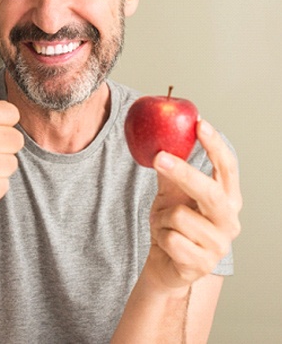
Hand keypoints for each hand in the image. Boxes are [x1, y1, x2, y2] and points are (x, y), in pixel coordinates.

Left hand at [146, 119, 241, 289]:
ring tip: (164, 226)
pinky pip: (171, 239)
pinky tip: (167, 245)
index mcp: (226, 199)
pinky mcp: (202, 264)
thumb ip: (171, 172)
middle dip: (183, 173)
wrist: (165, 263)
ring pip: (179, 216)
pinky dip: (160, 237)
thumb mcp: (171, 195)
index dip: (215, 145)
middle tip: (159, 156)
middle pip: (209, 191)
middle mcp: (229, 221)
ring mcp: (218, 245)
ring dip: (161, 218)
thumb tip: (163, 141)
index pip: (227, 168)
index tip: (200, 124)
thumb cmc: (173, 226)